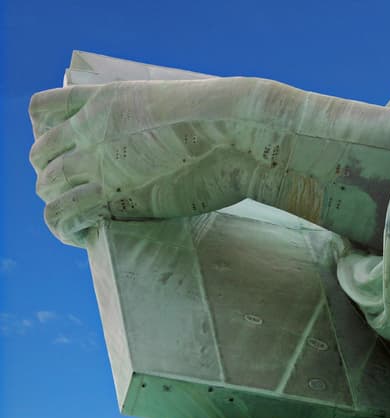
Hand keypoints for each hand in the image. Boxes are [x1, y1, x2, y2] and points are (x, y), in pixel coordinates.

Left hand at [29, 78, 303, 245]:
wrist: (237, 131)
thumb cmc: (229, 121)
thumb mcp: (183, 106)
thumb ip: (164, 120)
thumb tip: (189, 137)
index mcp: (107, 99)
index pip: (43, 110)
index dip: (48, 133)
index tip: (69, 151)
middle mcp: (92, 127)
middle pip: (41, 154)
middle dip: (56, 175)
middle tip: (82, 193)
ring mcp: (97, 160)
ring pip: (46, 185)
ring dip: (59, 204)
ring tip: (80, 220)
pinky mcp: (111, 194)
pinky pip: (60, 214)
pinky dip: (64, 228)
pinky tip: (80, 236)